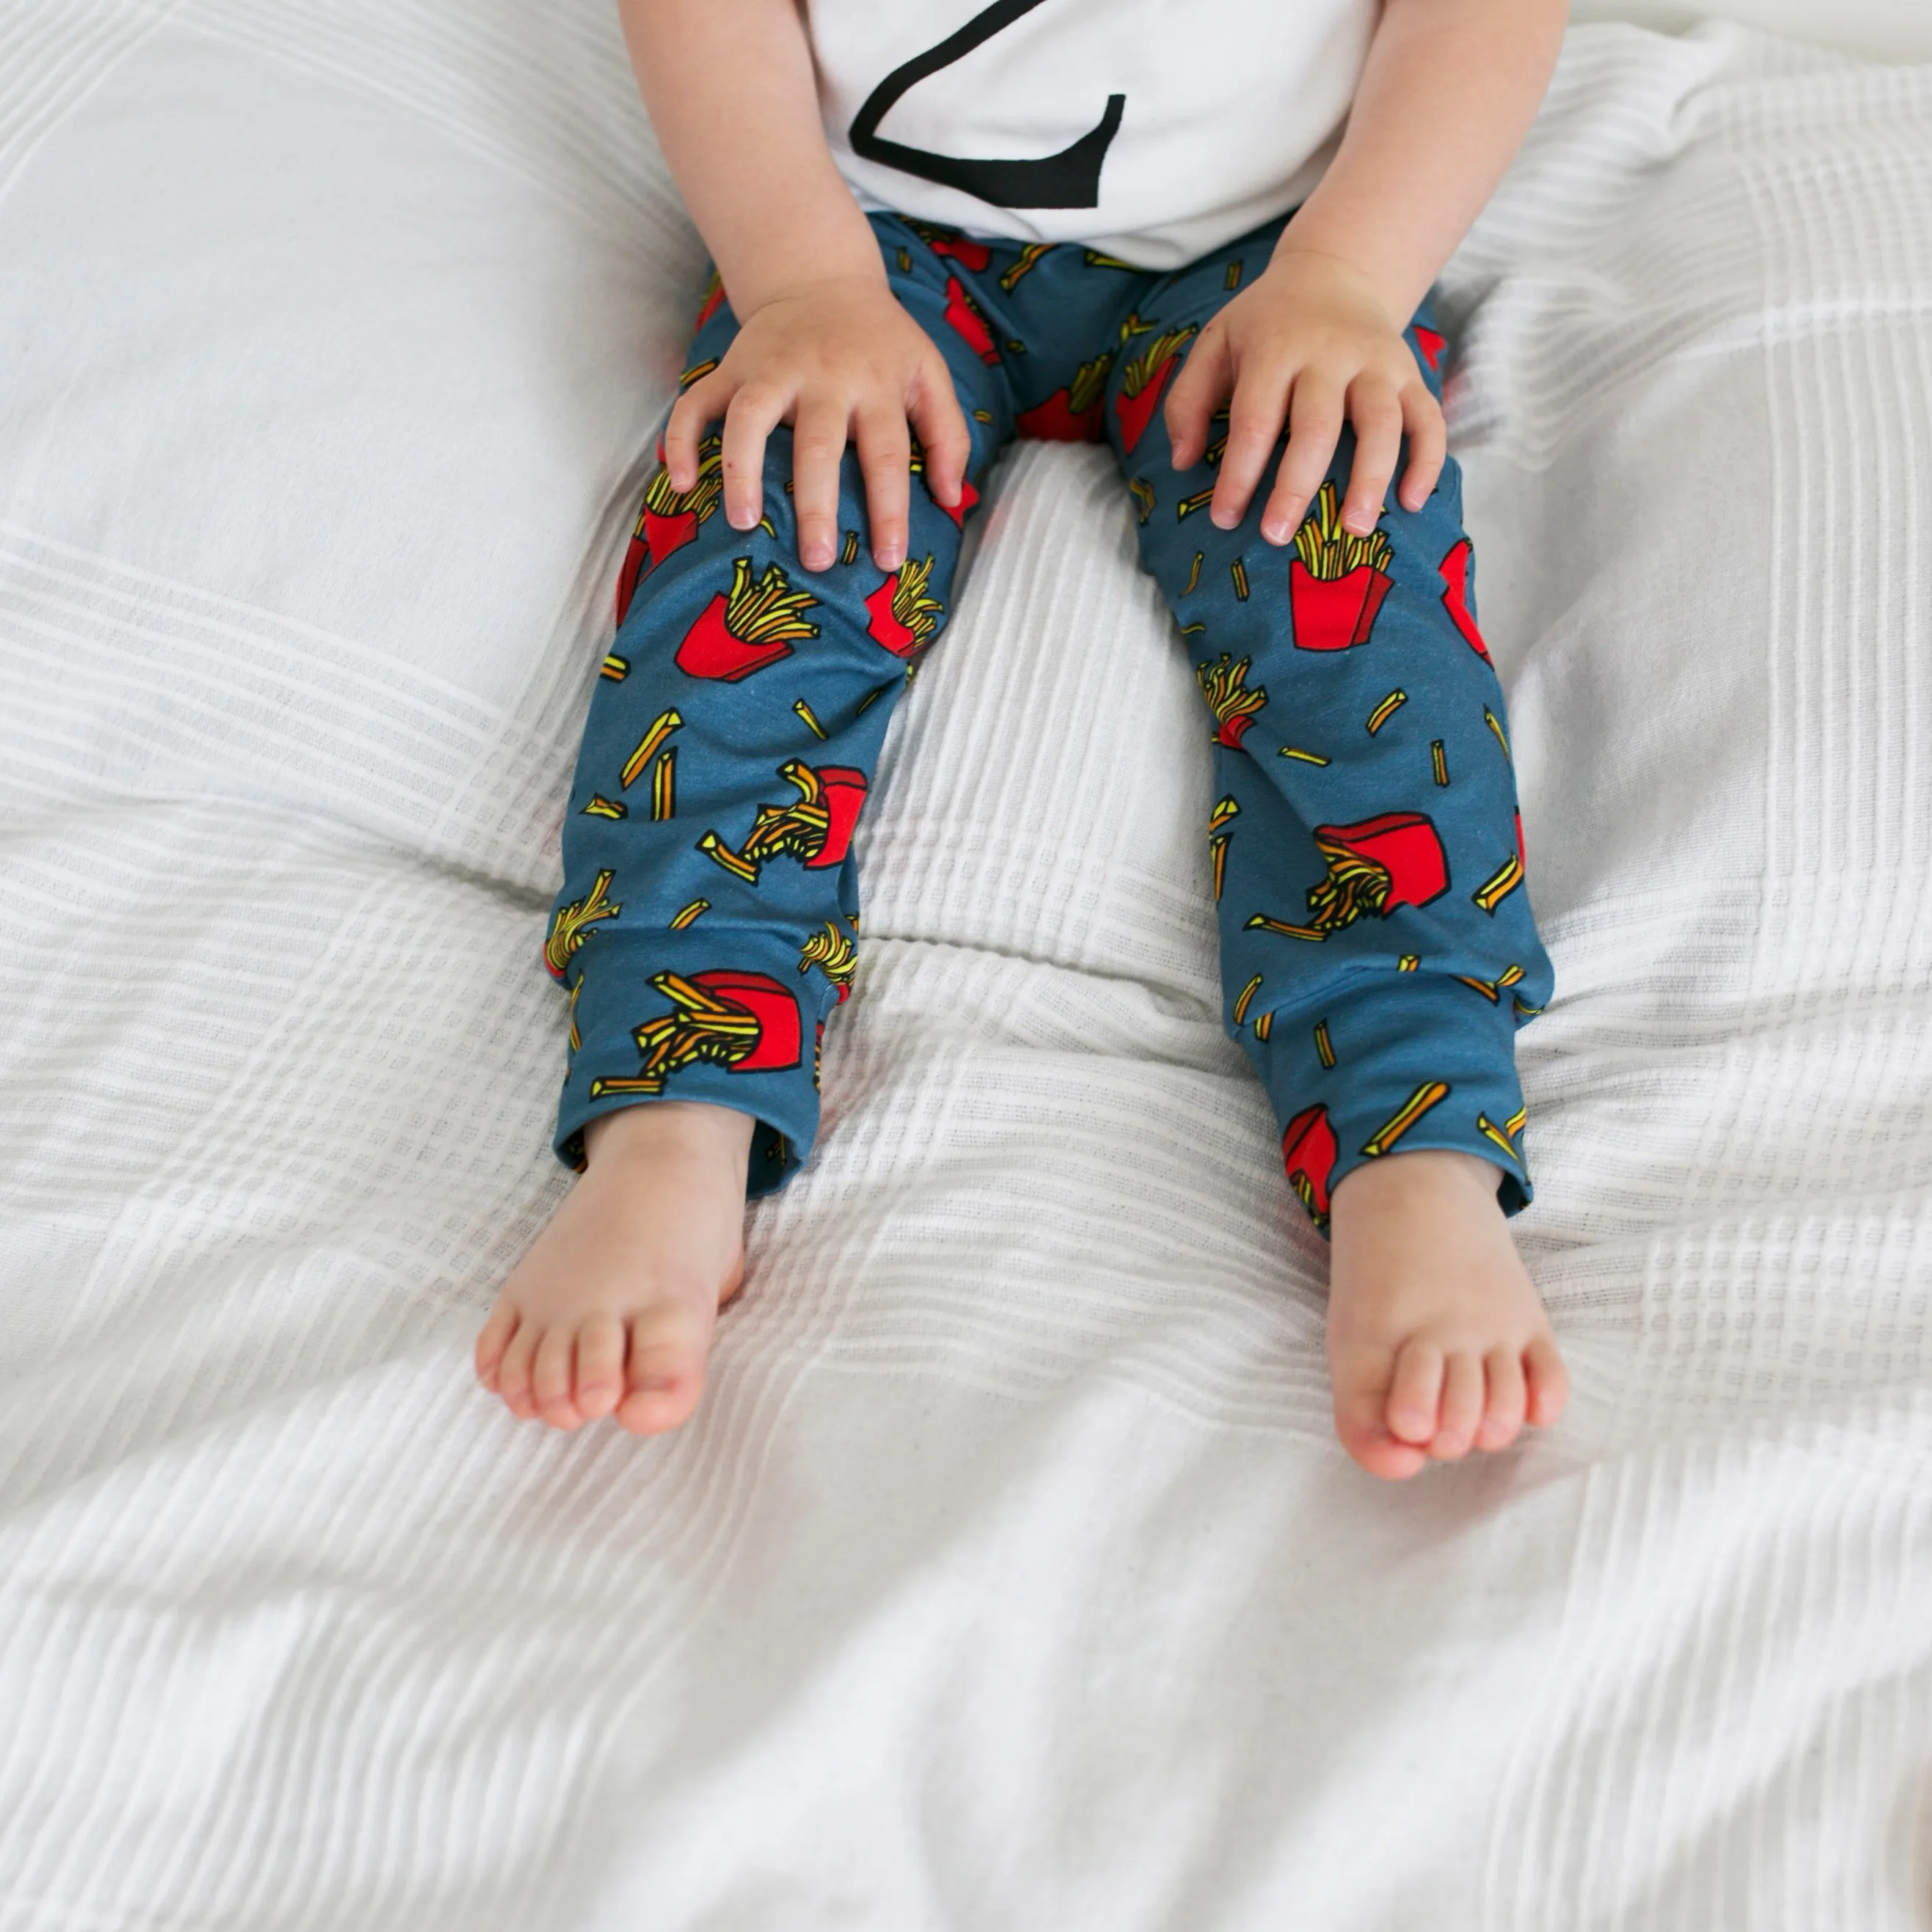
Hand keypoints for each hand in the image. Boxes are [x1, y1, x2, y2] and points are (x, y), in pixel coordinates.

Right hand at [663, 272, 972, 574]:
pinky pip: (695, 402)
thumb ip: (948, 435)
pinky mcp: (730, 367)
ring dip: (742, 470)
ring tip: (744, 523)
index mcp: (875, 382)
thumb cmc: (881, 344)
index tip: (888, 560)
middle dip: (816, 504)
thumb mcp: (929, 374)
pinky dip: (681, 439)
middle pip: (817, 443)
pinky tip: (680, 482)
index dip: (889, 509)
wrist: (822, 278)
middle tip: (818, 560)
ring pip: (748, 419)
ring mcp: (769, 369)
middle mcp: (821, 375)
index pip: (885, 453)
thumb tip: (953, 499)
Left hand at [1163, 247, 1445, 546]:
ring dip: (1370, 479)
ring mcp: (1378, 364)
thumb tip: (1183, 461)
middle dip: (1296, 486)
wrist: (1334, 272)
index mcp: (1276, 348)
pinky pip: (1428, 419)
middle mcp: (1331, 354)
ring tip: (1354, 531)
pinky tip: (1411, 503)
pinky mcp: (1412, 374)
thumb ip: (1189, 400)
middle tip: (1276, 536)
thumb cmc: (1265, 324)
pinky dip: (1426, 461)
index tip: (1225, 519)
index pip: (1254, 420)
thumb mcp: (1216, 344)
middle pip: (1317, 426)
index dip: (1238, 474)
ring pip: (1382, 423)